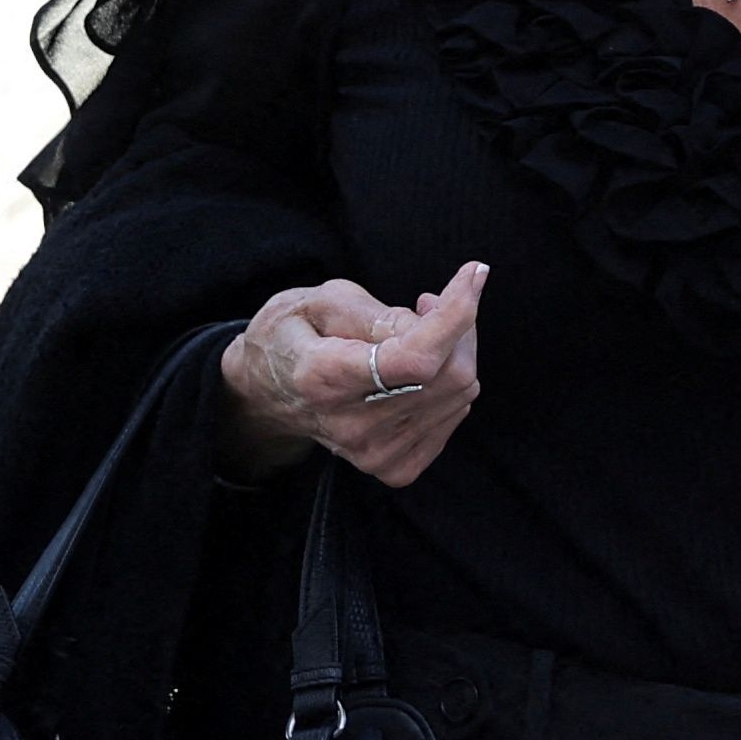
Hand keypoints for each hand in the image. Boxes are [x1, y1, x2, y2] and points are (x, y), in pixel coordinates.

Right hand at [217, 260, 487, 487]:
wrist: (266, 394)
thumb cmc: (292, 336)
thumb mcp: (320, 301)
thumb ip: (377, 313)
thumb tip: (433, 325)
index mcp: (324, 376)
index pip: (414, 358)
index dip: (455, 315)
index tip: (474, 273)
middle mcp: (351, 425)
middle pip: (448, 376)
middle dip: (457, 327)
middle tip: (428, 302)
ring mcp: (374, 452)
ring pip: (460, 395)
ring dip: (453, 353)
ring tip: (413, 333)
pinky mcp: (393, 467)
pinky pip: (454, 417)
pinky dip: (448, 385)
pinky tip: (417, 372)